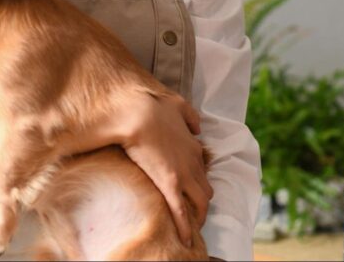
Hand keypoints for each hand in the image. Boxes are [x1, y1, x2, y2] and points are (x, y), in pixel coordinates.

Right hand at [114, 90, 212, 246]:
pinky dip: (185, 227)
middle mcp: (193, 162)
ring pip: (201, 202)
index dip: (197, 181)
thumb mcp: (178, 104)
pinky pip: (181, 211)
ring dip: (197, 215)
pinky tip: (186, 239)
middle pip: (206, 190)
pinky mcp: (170, 183)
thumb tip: (198, 126)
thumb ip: (190, 117)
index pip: (202, 170)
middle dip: (201, 203)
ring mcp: (184, 174)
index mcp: (193, 146)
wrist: (137, 111)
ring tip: (191, 226)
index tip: (191, 189)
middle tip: (192, 212)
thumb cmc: (152, 104)